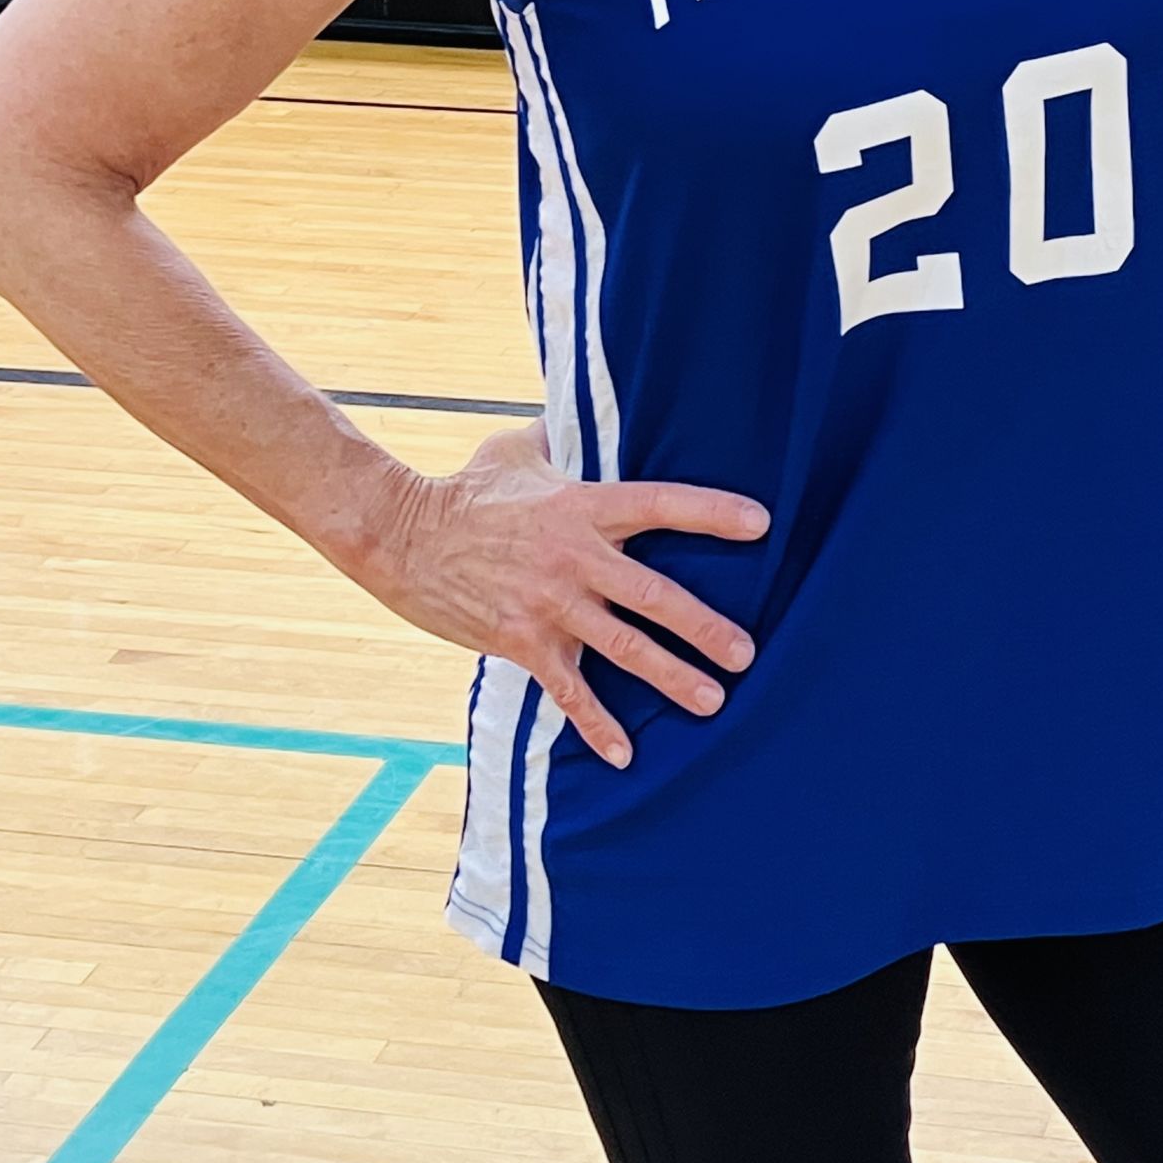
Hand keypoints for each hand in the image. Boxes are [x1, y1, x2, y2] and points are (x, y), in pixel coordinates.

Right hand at [362, 418, 767, 765]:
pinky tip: (623, 754)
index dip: (712, 513)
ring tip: (713, 701)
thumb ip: (556, 435)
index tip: (761, 524)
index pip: (661, 505)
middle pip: (655, 595)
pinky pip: (568, 690)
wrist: (401, 535)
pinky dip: (597, 724)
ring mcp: (549, 604)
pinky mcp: (522, 641)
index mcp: (583, 506)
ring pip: (624, 646)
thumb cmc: (463, 489)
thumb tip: (573, 408)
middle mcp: (575, 557)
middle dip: (705, 626)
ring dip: (671, 677)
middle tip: (746, 653)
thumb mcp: (513, 449)